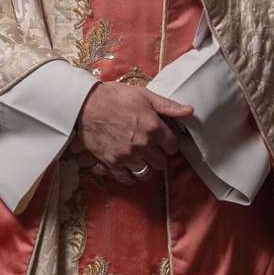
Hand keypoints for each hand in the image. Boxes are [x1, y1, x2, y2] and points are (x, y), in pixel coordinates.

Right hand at [75, 82, 194, 184]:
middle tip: (152, 150)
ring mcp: (127, 155)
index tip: (164, 142)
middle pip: (161, 163)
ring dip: (145, 167)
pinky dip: (129, 175)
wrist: (84, 103)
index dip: (169, 144)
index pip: (172, 146)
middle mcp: (143, 144)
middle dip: (158, 157)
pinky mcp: (112, 162)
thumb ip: (168, 106)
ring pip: (146, 173)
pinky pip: (126, 178)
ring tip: (141, 159)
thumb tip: (189, 111)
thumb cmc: (114, 96)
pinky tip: (128, 167)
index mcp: (153, 127)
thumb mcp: (144, 95)